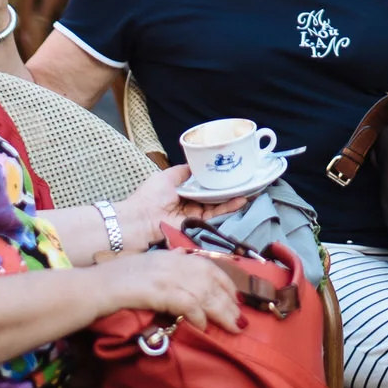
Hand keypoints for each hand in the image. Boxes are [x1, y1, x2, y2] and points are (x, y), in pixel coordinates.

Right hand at [101, 245, 242, 332]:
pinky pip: (185, 301)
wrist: (91, 287)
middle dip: (229, 299)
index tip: (236, 298)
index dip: (225, 282)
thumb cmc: (113, 285)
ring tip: (233, 327)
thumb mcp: (146, 273)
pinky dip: (198, 315)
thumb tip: (187, 295)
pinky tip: (203, 327)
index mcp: (170, 256)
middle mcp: (171, 261)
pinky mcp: (156, 289)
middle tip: (240, 319)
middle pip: (210, 278)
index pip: (207, 265)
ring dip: (221, 310)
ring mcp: (164, 274)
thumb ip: (166, 277)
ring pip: (204, 290)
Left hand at [113, 166, 251, 250]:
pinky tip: (240, 199)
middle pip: (212, 194)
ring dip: (232, 197)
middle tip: (245, 179)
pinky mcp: (196, 224)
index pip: (202, 183)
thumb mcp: (166, 176)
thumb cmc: (149, 197)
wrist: (138, 221)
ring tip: (249, 188)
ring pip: (216, 204)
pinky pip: (214, 215)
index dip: (215, 177)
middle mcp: (189, 202)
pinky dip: (227, 207)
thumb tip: (198, 163)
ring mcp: (193, 214)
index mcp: (180, 190)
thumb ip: (183, 172)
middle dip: (228, 188)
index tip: (229, 169)